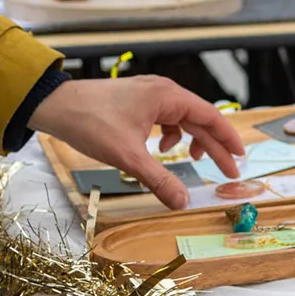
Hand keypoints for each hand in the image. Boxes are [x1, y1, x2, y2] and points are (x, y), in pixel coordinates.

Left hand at [28, 76, 244, 208]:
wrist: (54, 105)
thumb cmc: (90, 122)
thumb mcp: (128, 157)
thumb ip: (159, 180)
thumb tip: (182, 203)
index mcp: (167, 97)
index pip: (210, 116)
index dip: (228, 138)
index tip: (241, 158)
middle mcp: (163, 92)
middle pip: (199, 120)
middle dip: (214, 147)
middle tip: (228, 171)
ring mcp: (150, 95)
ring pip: (183, 120)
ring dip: (193, 141)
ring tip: (193, 161)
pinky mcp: (138, 102)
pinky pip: (167, 119)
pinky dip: (171, 135)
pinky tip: (162, 149)